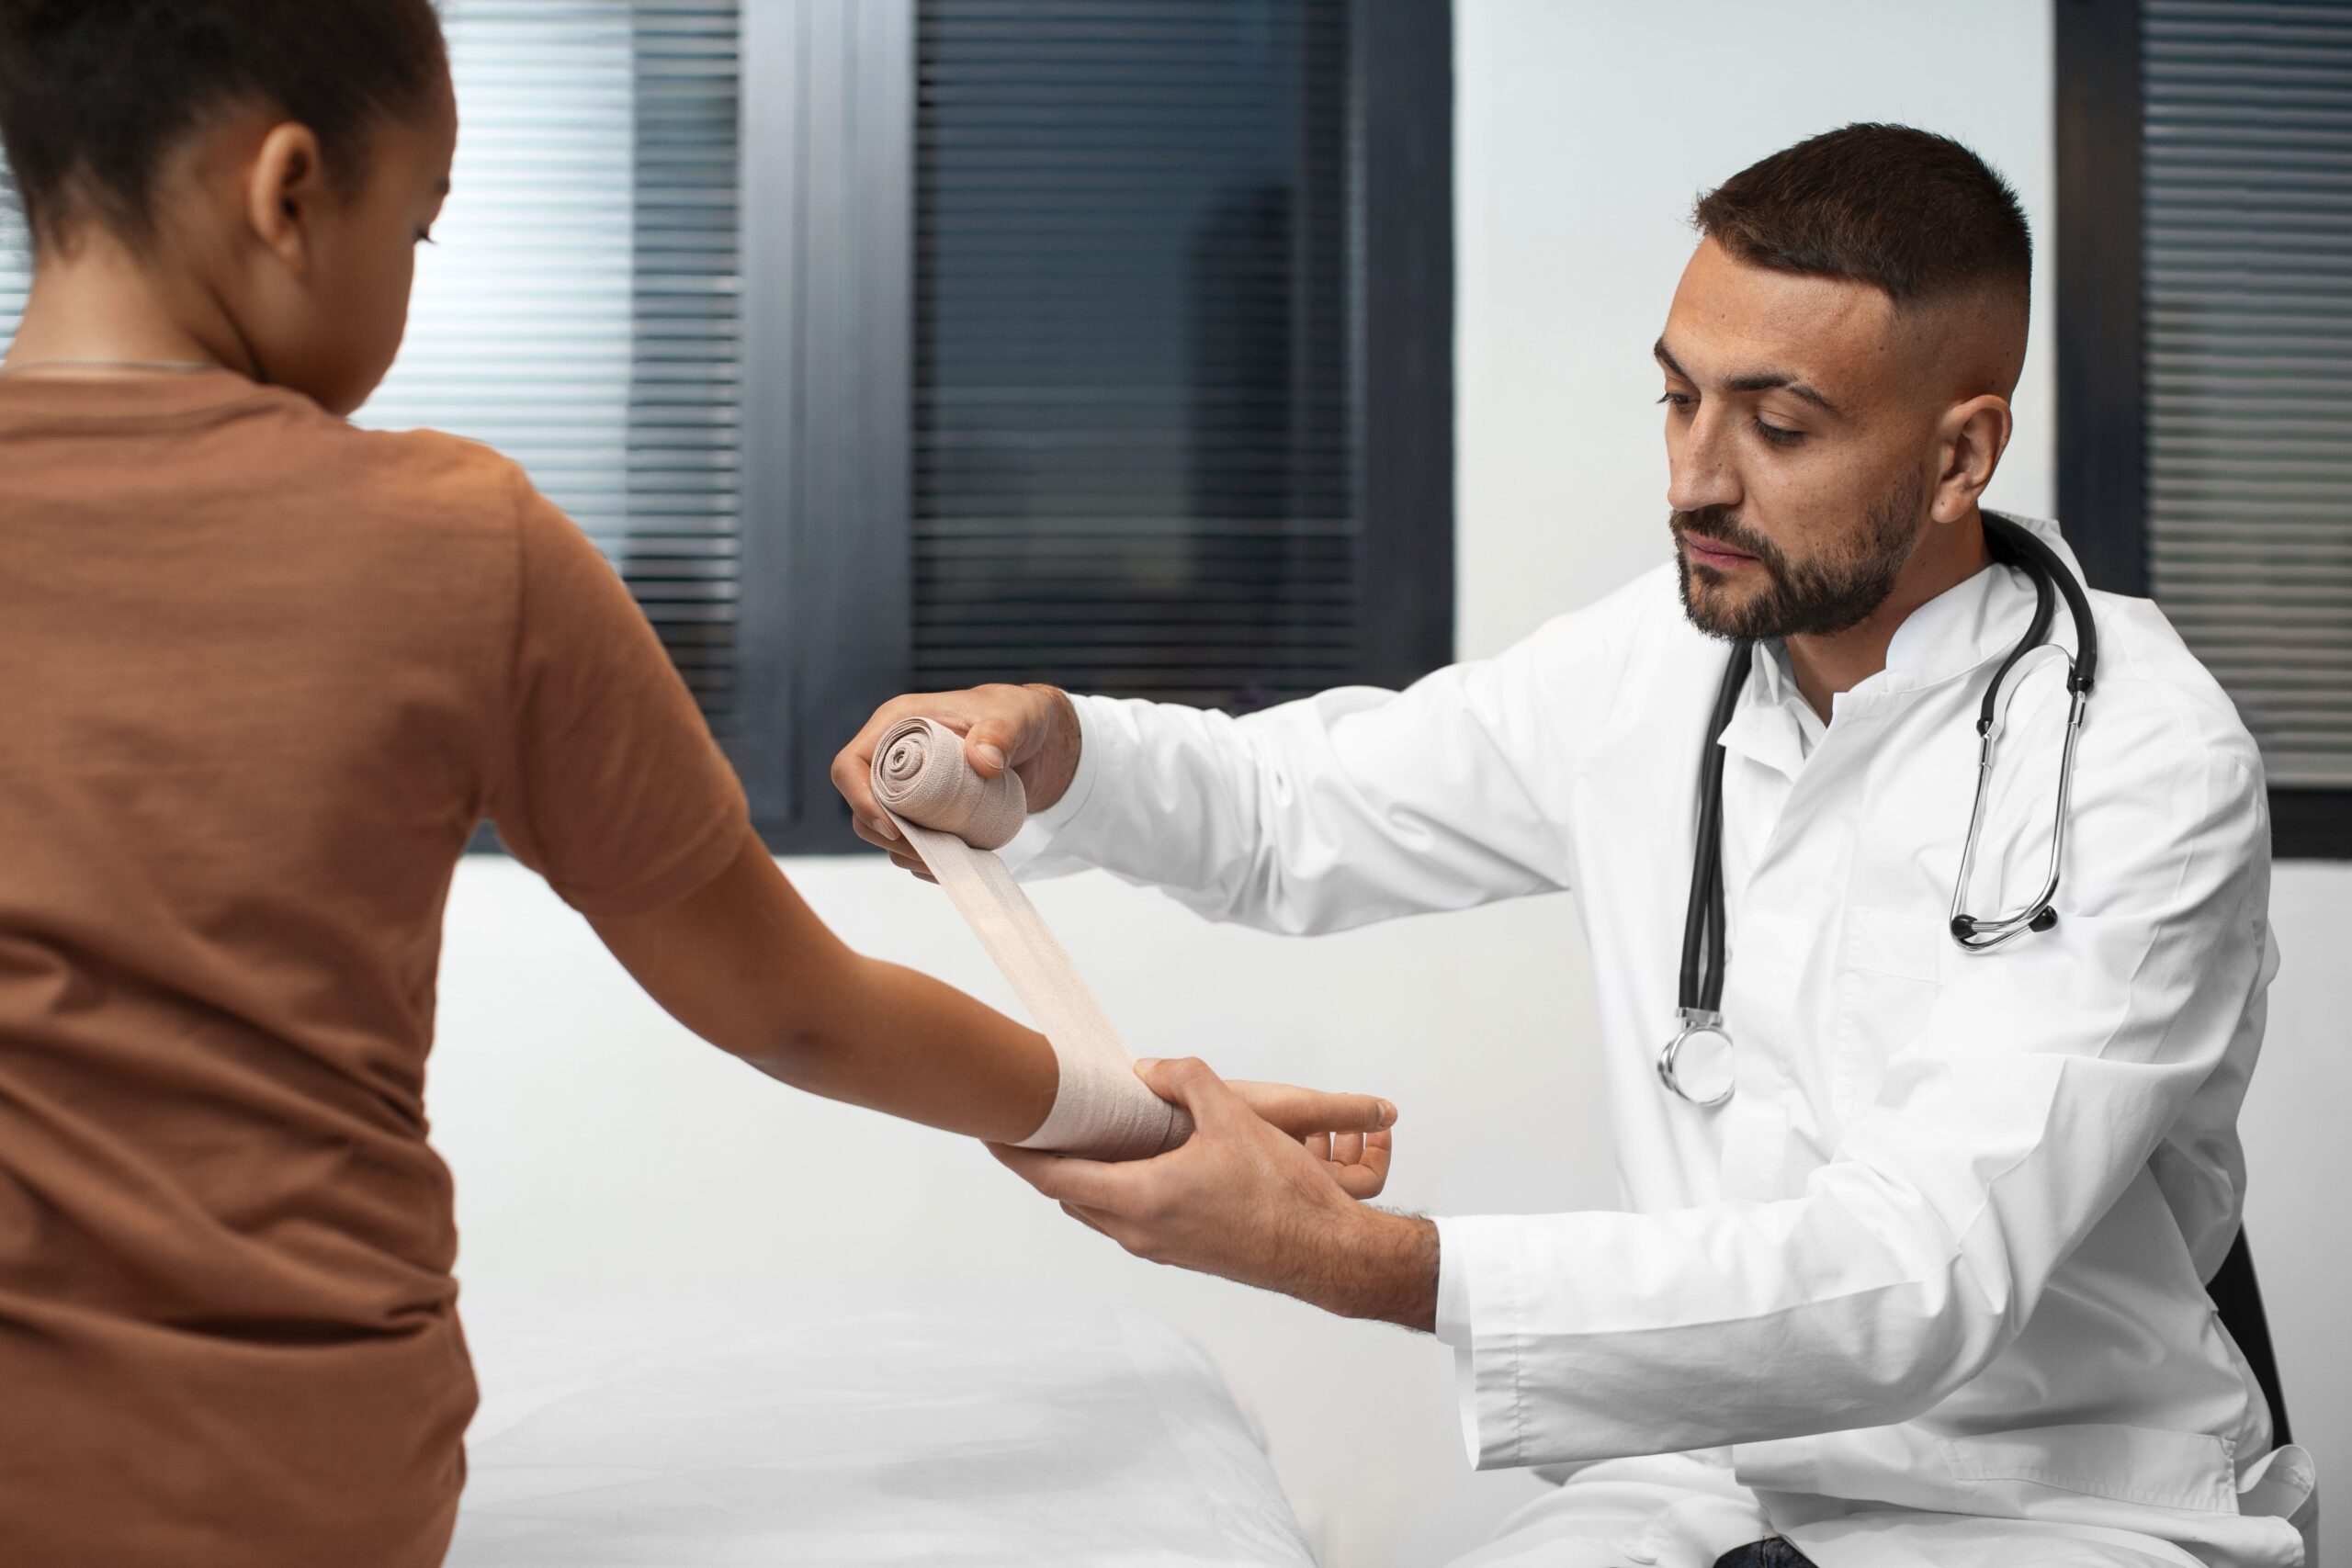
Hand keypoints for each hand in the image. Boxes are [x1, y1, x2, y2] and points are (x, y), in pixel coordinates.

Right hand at [832, 684, 1081, 875]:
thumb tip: (983, 761)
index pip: (850, 764)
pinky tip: (958, 863)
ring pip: (885, 833)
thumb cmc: (1019, 716)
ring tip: (950, 859)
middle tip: (929, 853)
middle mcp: (895, 758)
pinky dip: (929, 860)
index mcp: (898, 725)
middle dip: (887, 838)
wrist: (1040, 742)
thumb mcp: (1015, 718)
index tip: (894, 828)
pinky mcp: (927, 813)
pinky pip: (913, 845)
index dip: (860, 799)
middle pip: (862, 807)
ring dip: (910, 855)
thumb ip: (1001, 733)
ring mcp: (909, 788)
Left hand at [991, 1058, 1438, 1329]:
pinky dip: (1113, 1188)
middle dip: (1044, 1161)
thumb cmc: (1285, 1195)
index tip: (988, 1131)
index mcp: (1142, 1200)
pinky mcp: (1180, 1252)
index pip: (1053, 1177)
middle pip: (1068, 1196)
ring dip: (1080, 1176)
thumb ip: (1186, 1081)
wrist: (1326, 1254)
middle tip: (1030, 1123)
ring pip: (1098, 1209)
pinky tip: (1133, 1159)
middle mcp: (1140, 1232)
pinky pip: (1127, 1217)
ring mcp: (1159, 1247)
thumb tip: (1149, 1069)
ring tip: (1077, 1136)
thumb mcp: (1235, 1118)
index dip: (1015, 1153)